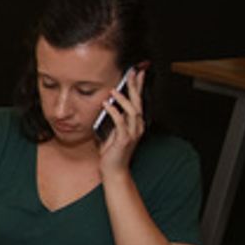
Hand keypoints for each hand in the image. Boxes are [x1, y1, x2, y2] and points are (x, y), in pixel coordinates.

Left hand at [97, 66, 145, 180]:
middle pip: (138, 102)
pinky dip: (113, 112)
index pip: (138, 101)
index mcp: (135, 124)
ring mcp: (132, 133)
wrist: (113, 171)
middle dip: (135, 86)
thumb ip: (113, 120)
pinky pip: (120, 122)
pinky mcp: (124, 139)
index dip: (138, 86)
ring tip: (114, 90)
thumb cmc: (111, 153)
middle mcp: (137, 127)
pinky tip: (106, 104)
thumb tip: (107, 105)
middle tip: (132, 72)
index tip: (137, 73)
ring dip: (123, 99)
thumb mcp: (112, 133)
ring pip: (132, 111)